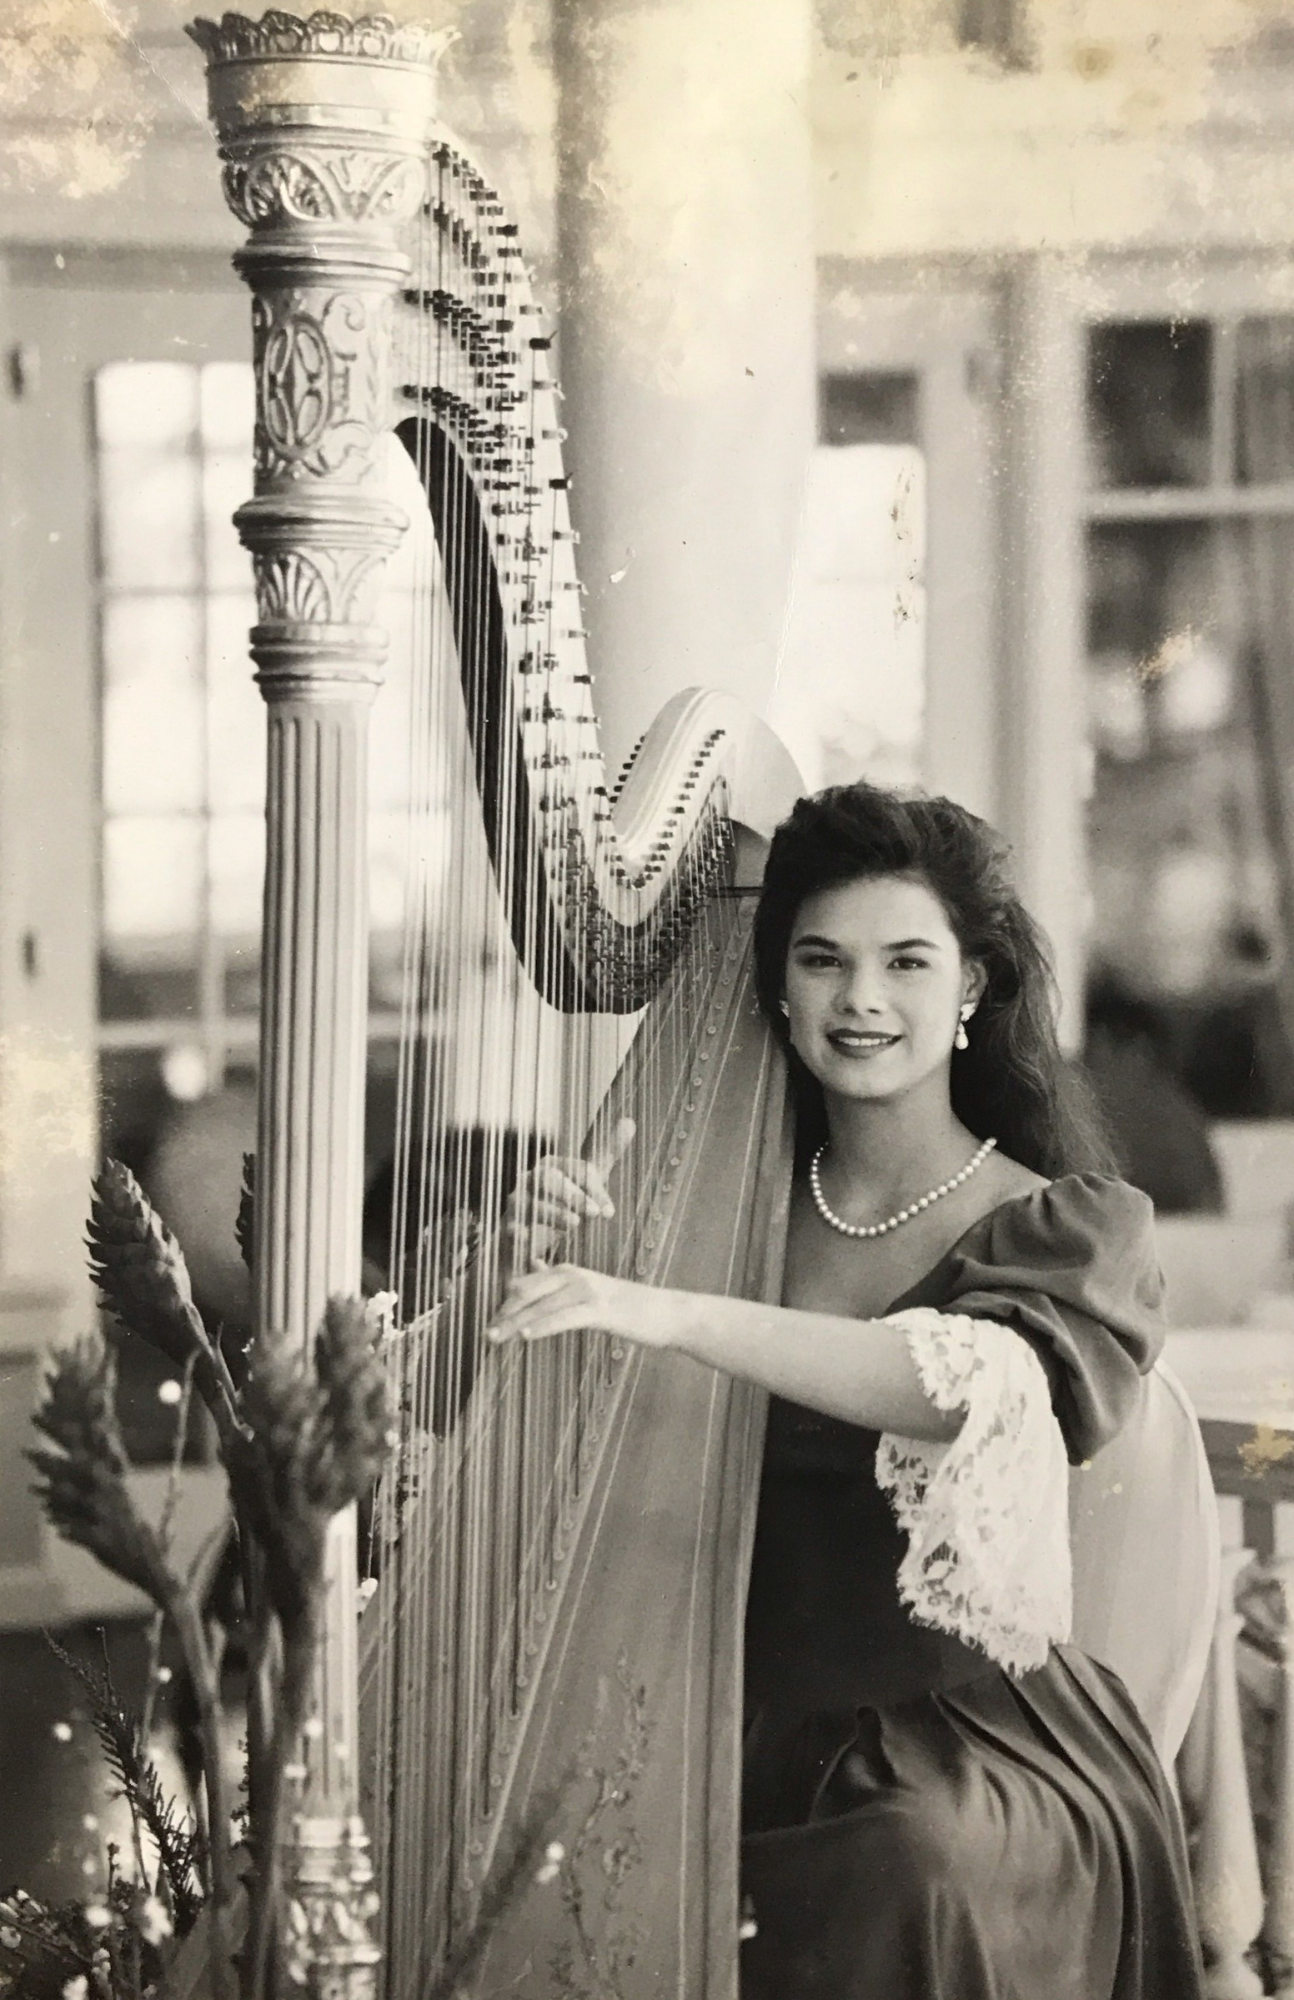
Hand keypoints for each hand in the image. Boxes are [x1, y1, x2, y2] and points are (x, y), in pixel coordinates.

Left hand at [486, 1262, 667, 1350]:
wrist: (665, 1312)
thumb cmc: (628, 1306)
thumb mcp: (591, 1288)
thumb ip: (561, 1279)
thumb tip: (533, 1265)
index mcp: (569, 1271)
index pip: (526, 1284)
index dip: (505, 1304)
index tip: (492, 1321)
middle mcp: (574, 1276)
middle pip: (528, 1293)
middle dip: (505, 1313)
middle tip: (487, 1332)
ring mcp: (587, 1292)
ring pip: (542, 1307)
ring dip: (516, 1323)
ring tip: (495, 1337)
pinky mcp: (600, 1310)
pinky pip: (565, 1318)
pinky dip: (544, 1326)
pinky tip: (527, 1336)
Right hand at [504, 1116, 635, 1263]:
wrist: (531, 1232)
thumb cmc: (564, 1200)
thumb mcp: (587, 1179)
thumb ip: (607, 1152)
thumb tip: (630, 1121)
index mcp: (551, 1165)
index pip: (573, 1169)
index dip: (592, 1188)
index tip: (609, 1210)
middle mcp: (529, 1180)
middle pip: (547, 1179)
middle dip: (572, 1195)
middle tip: (595, 1213)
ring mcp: (516, 1203)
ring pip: (528, 1202)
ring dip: (554, 1213)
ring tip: (576, 1225)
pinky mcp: (509, 1228)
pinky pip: (513, 1229)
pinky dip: (525, 1236)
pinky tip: (540, 1246)